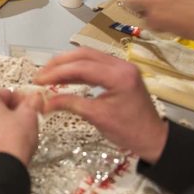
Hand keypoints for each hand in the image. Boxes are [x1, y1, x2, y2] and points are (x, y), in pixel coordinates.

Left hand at [0, 89, 43, 167]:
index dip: (20, 100)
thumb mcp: (29, 116)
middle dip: (6, 112)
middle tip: (21, 120)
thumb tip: (34, 98)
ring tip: (12, 134)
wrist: (0, 170)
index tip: (28, 106)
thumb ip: (32, 103)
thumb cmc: (11, 143)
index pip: (5, 93)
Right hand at [35, 47, 168, 163]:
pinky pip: (95, 63)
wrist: (153, 138)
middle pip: (83, 54)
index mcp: (119, 76)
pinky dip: (78, 69)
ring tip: (48, 74)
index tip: (39, 80)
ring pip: (88, 56)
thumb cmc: (128, 131)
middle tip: (41, 74)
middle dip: (59, 63)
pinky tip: (65, 77)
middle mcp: (121, 65)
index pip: (81, 67)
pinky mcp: (120, 71)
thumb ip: (70, 104)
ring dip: (67, 64)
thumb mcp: (97, 118)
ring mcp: (122, 66)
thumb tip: (44, 102)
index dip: (57, 72)